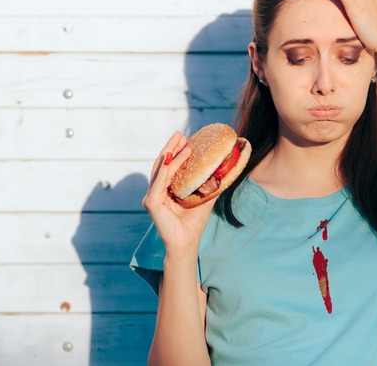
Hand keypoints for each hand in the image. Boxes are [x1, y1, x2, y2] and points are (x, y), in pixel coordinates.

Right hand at [142, 131, 215, 257]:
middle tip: (180, 133)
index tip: (186, 138)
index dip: (177, 151)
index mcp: (166, 189)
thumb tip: (225, 169)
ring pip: (162, 171)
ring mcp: (152, 197)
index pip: (170, 166)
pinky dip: (165, 169)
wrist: (188, 242)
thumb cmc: (194, 222)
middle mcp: (156, 191)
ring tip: (181, 142)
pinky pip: (158, 183)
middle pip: (163, 164)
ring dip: (171, 155)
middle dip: (171, 147)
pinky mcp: (151, 203)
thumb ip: (210, 183)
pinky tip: (171, 157)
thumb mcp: (205, 198)